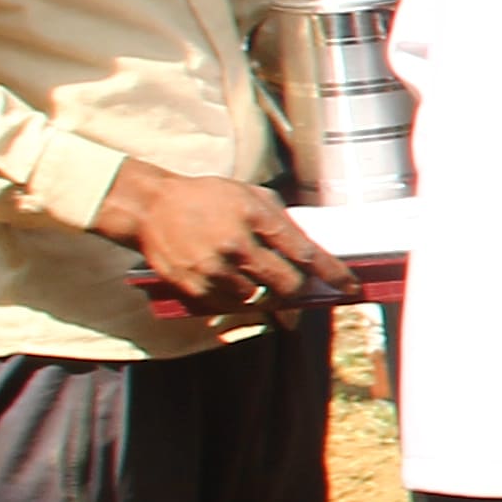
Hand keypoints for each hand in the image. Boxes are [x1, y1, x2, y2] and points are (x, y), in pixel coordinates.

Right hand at [93, 161, 344, 315]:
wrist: (151, 207)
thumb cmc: (207, 198)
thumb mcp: (249, 195)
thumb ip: (281, 222)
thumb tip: (310, 252)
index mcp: (255, 215)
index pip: (305, 252)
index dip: (333, 273)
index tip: (351, 287)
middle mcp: (236, 244)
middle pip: (287, 285)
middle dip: (299, 290)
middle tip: (299, 289)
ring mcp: (214, 269)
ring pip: (259, 301)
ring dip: (265, 296)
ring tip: (253, 279)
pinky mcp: (194, 287)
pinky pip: (230, 307)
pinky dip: (238, 301)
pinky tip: (230, 282)